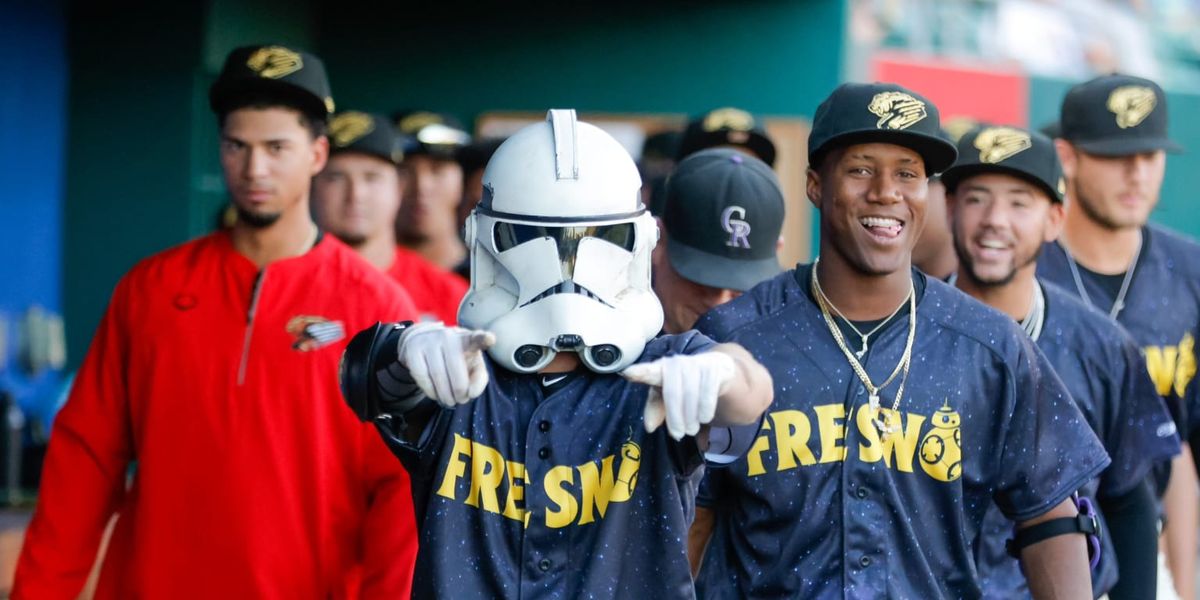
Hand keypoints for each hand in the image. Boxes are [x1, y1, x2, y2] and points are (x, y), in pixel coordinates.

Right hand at [397, 322, 494, 407]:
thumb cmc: (455, 358)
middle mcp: (449, 337)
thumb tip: (471, 393)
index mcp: (468, 339)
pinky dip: (430, 391)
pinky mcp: (413, 350)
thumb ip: (479, 380)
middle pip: (456, 372)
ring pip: (438, 376)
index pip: (477, 338)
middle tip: (461, 400)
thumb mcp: (471, 365)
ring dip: (445, 395)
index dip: (484, 339)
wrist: (424, 342)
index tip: (490, 339)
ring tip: (450, 400)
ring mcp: (430, 341)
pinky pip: (422, 377)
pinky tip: (435, 394)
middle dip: (460, 392)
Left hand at [621, 352, 735, 439]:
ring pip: (690, 393)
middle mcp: (676, 362)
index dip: (639, 372)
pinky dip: (705, 409)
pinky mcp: (714, 367)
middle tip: (677, 435)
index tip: (627, 373)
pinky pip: (708, 392)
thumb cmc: (686, 385)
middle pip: (672, 392)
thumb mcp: (669, 398)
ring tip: (691, 429)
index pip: (648, 372)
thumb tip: (649, 427)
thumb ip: (656, 409)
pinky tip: (704, 418)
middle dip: (675, 417)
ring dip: (691, 417)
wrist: (717, 370)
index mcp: (660, 369)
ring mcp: (696, 362)